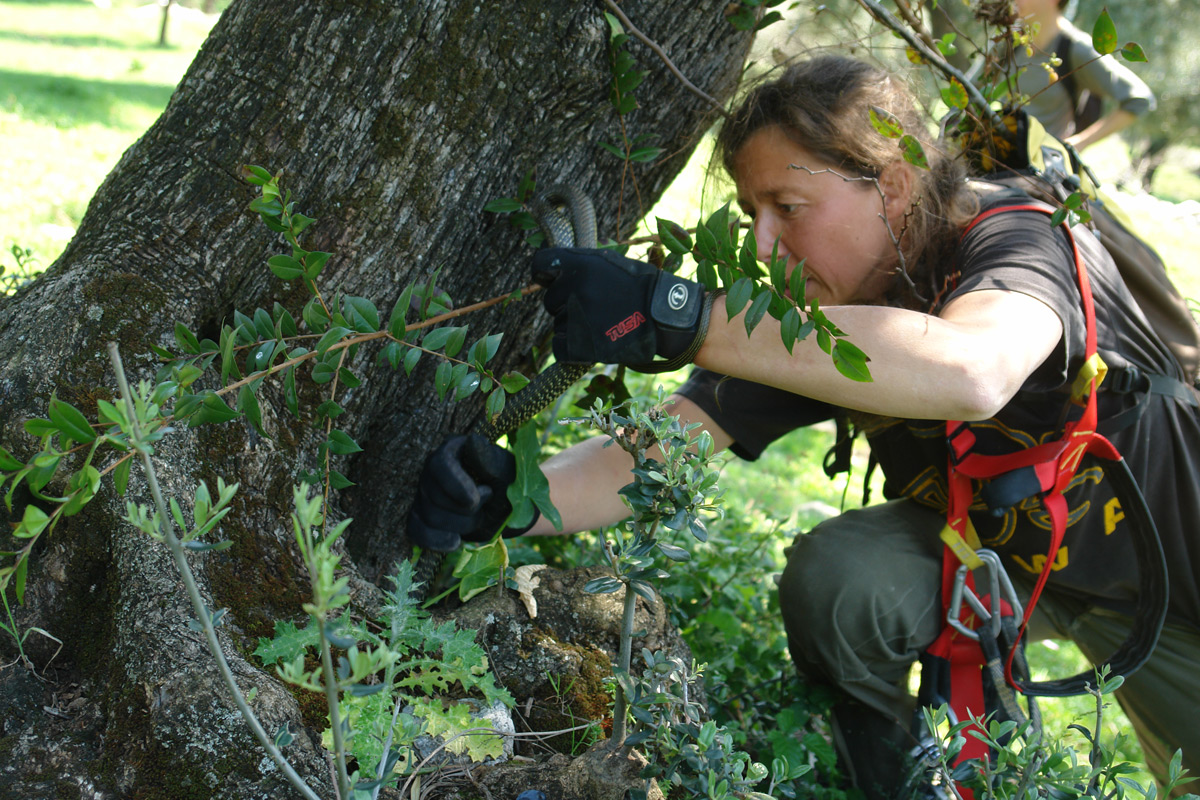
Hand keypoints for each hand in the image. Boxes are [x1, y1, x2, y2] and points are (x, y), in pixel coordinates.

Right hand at [405, 434, 537, 551]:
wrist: (506, 505)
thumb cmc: (505, 480)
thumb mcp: (503, 468)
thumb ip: (488, 459)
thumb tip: (472, 441)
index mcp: (450, 452)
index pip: (439, 465)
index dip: (454, 485)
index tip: (475, 501)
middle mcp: (432, 472)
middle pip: (434, 497)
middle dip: (466, 511)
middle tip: (488, 502)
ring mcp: (424, 495)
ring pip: (430, 517)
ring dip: (461, 525)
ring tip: (481, 517)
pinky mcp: (424, 517)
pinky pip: (417, 531)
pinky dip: (436, 541)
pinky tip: (455, 542)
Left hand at [531, 247, 707, 366]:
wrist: (663, 318)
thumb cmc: (640, 288)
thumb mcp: (610, 263)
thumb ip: (580, 264)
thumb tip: (553, 271)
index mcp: (579, 264)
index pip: (540, 265)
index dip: (545, 274)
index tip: (550, 279)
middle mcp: (572, 289)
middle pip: (551, 299)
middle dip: (567, 303)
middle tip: (596, 306)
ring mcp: (574, 317)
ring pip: (558, 323)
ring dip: (574, 325)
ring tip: (603, 322)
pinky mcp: (578, 344)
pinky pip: (560, 347)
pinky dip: (572, 347)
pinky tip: (594, 340)